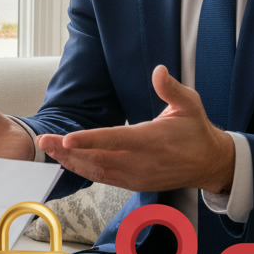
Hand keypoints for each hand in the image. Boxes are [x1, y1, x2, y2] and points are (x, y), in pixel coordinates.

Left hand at [38, 65, 235, 193]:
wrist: (209, 163)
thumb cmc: (196, 130)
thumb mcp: (190, 104)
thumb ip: (171, 88)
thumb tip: (158, 70)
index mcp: (152, 139)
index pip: (115, 140)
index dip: (89, 140)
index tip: (67, 139)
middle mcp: (141, 161)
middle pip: (98, 159)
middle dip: (67, 151)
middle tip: (43, 141)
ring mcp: (136, 176)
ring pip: (97, 172)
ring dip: (70, 162)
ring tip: (49, 150)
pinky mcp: (134, 183)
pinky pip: (104, 179)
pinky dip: (83, 171)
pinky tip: (68, 161)